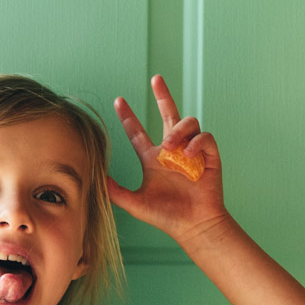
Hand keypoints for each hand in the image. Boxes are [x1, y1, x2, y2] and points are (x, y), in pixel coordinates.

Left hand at [108, 75, 225, 243]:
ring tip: (171, 146)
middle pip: (168, 115)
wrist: (194, 226)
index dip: (128, 117)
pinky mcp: (210, 157)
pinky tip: (188, 154)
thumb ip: (114, 191)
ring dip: (178, 130)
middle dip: (163, 95)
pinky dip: (196, 141)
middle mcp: (172, 152)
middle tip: (156, 78)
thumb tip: (94, 176)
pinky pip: (205, 137)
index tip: (118, 101)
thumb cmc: (166, 217)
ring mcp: (192, 153)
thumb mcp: (134, 204)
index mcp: (153, 160)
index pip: (138, 133)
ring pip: (187, 123)